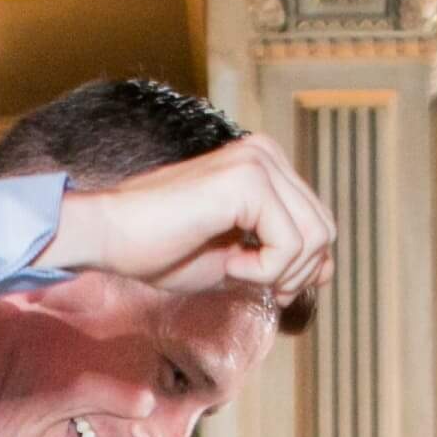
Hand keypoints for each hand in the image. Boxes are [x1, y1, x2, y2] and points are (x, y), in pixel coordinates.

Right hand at [44, 133, 336, 309]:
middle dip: (296, 273)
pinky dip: (264, 271)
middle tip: (250, 283)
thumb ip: (281, 256)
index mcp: (264, 164)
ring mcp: (258, 162)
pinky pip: (290, 244)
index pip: (318, 221)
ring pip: (315, 238)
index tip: (264, 283)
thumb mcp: (237, 257)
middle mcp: (265, 153)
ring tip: (236, 271)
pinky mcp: (249, 180)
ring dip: (279, 273)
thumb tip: (326, 270)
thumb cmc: (160, 249)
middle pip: (324, 229)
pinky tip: (229, 265)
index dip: (302, 267)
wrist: (111, 238)